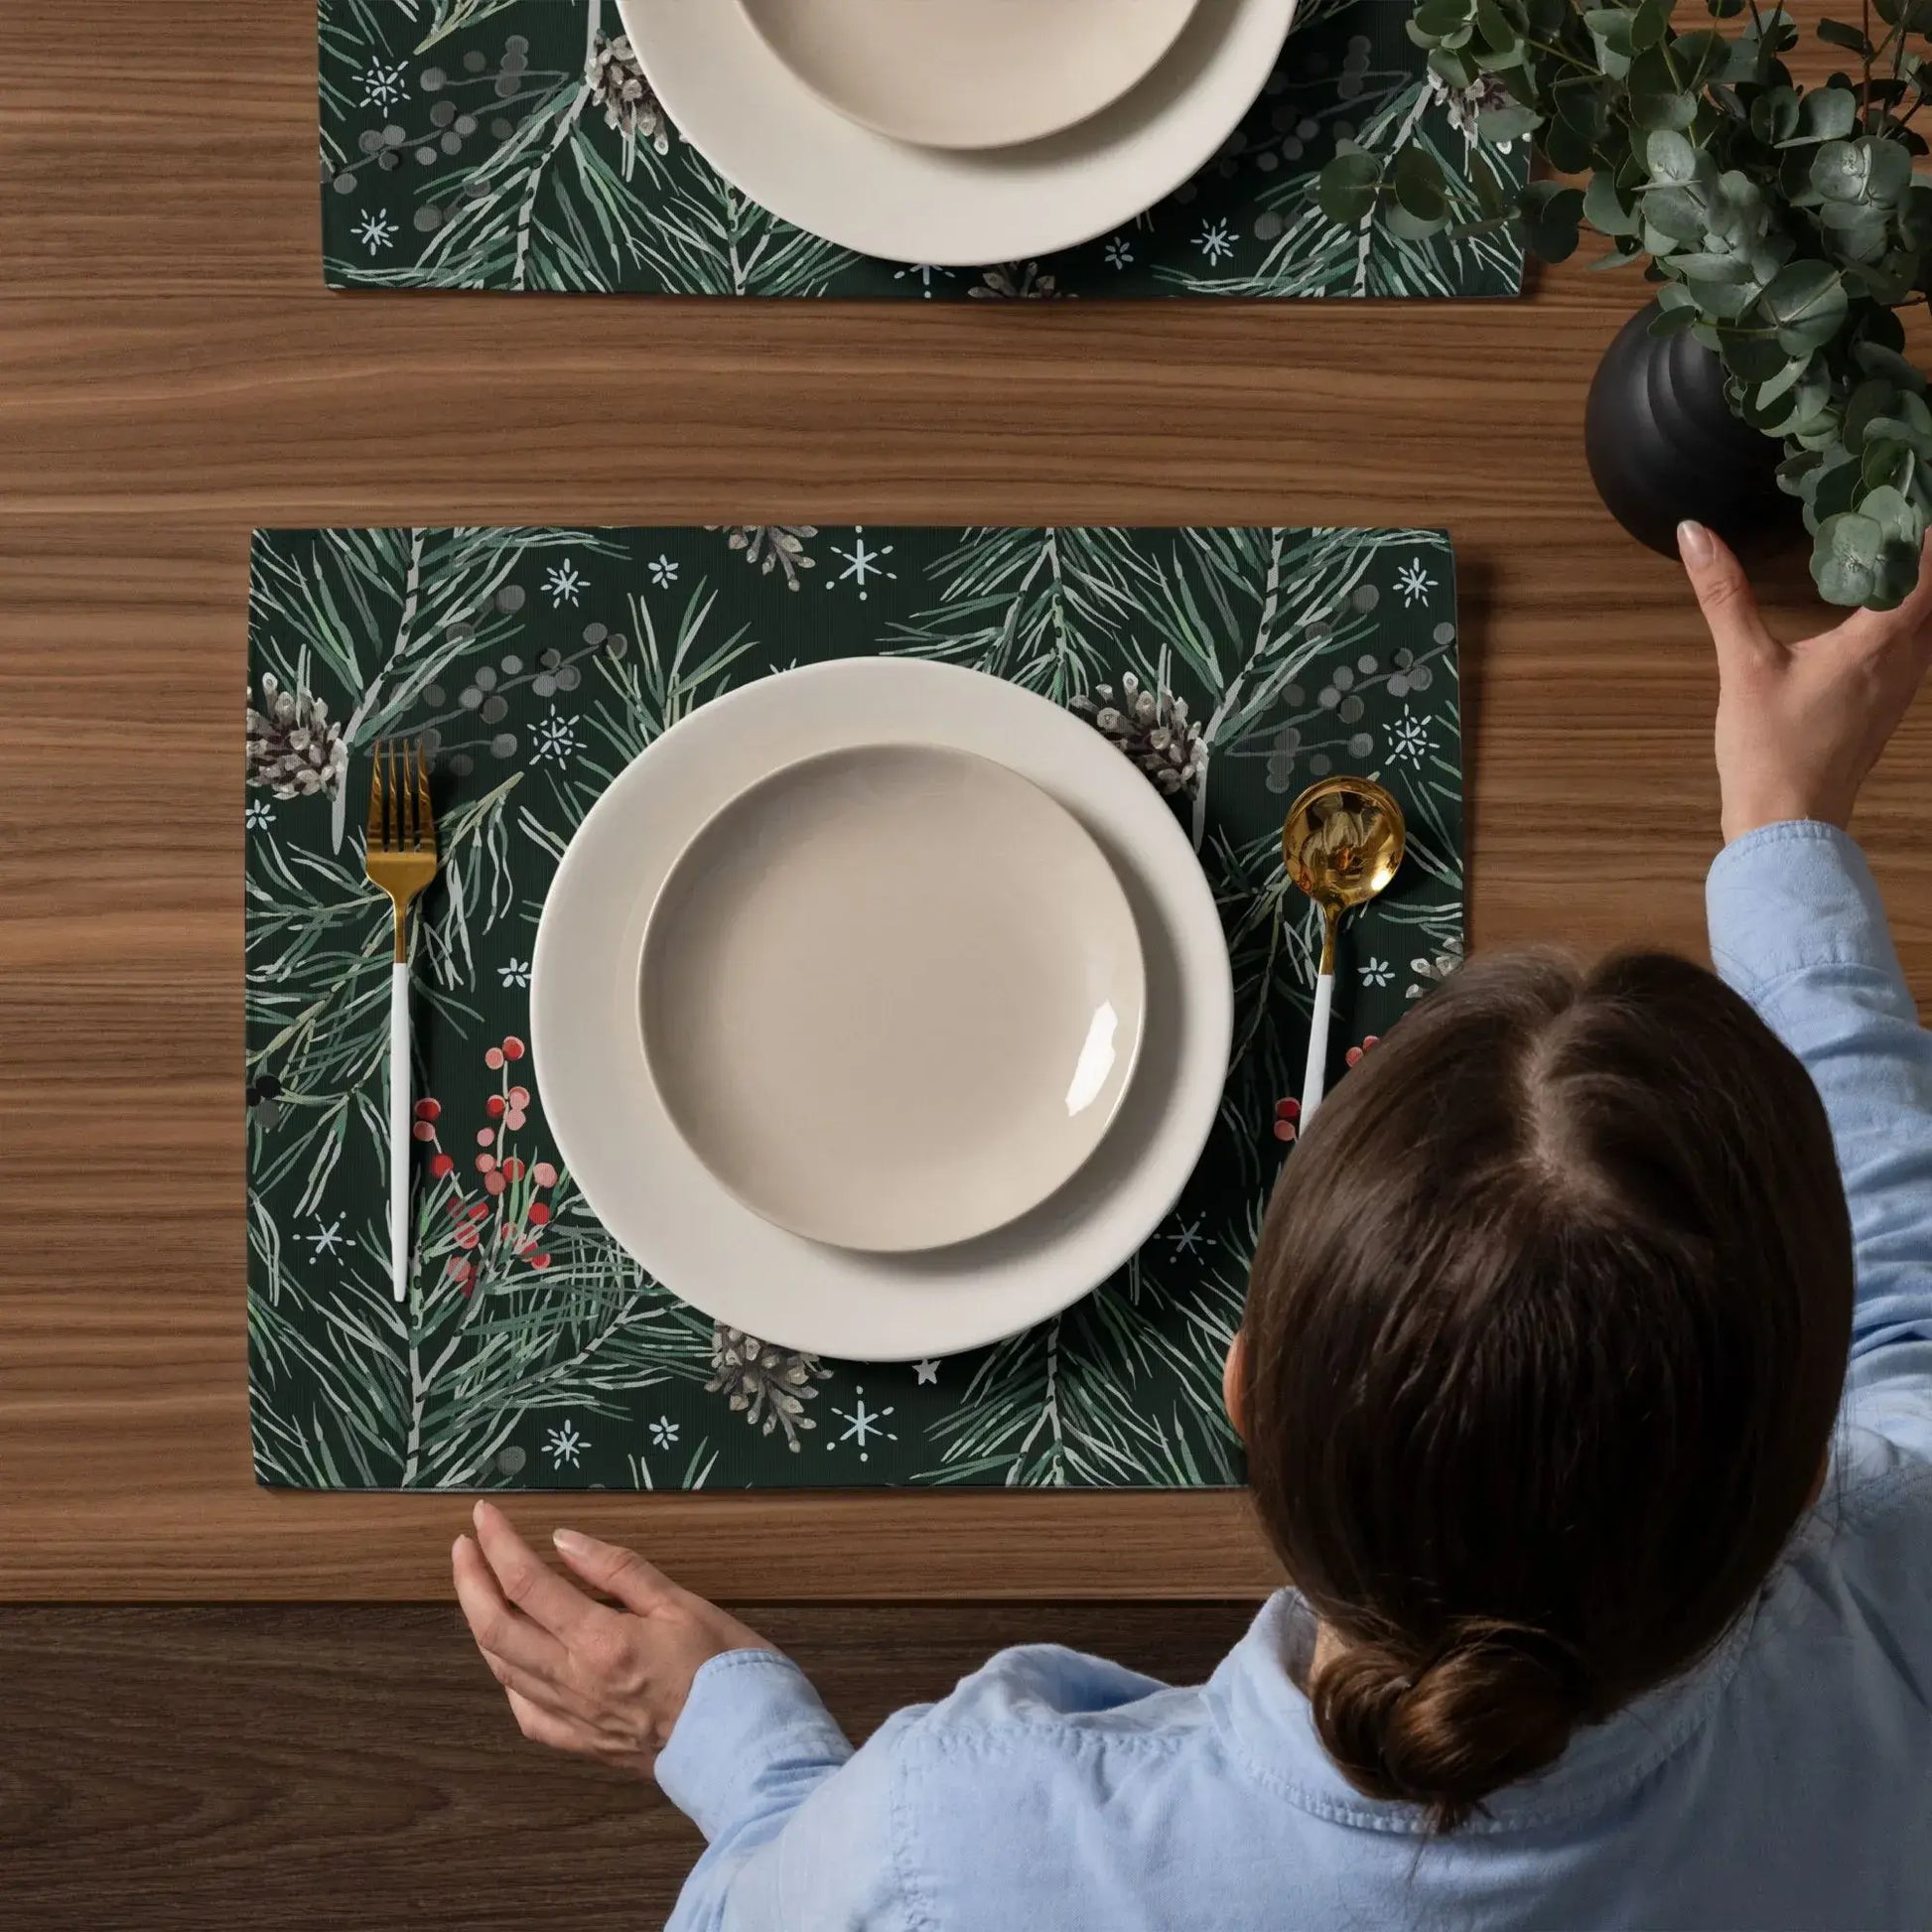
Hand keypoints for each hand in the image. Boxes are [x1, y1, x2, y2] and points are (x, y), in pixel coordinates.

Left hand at [452, 1500, 774, 1774]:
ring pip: (502, 1669)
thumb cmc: (727, 1670)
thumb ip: (620, 1570)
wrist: (748, 1749)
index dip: (498, 1543)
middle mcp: (575, 1682)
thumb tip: (565, 1541)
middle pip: (496, 1628)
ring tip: (479, 1589)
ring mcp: (573, 1718)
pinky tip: (511, 1660)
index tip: (485, 1514)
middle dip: (470, 1581)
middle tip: (463, 1545)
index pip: (527, 1583)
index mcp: (601, 1641)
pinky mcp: (583, 1744)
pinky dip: (508, 1678)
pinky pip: (526, 1712)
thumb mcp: (683, 1602)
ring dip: (481, 1623)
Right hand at [1678, 520, 1931, 842]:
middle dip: (1926, 558)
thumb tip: (1695, 532)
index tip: (1913, 497)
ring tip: (1895, 554)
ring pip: (1931, 625)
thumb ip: (1724, 596)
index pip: (1927, 572)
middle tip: (1900, 518)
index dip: (1927, 534)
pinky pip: (1916, 649)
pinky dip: (1911, 619)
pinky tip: (1879, 614)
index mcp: (1878, 644)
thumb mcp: (1743, 667)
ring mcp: (1901, 690)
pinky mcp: (1886, 710)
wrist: (1787, 826)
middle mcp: (1904, 663)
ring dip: (1922, 589)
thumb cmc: (1770, 750)